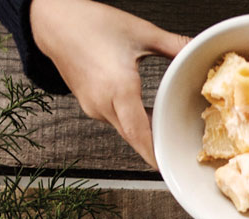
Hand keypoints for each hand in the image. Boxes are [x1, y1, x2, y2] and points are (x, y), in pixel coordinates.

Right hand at [31, 0, 189, 167]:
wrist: (52, 21)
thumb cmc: (89, 24)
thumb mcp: (141, 31)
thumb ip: (174, 45)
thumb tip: (197, 52)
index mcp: (118, 88)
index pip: (139, 134)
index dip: (154, 153)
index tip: (168, 167)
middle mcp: (102, 103)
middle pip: (134, 137)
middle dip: (156, 145)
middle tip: (178, 147)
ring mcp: (92, 106)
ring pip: (125, 129)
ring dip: (144, 131)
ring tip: (165, 124)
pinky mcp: (88, 105)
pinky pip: (115, 120)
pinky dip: (131, 120)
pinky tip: (143, 110)